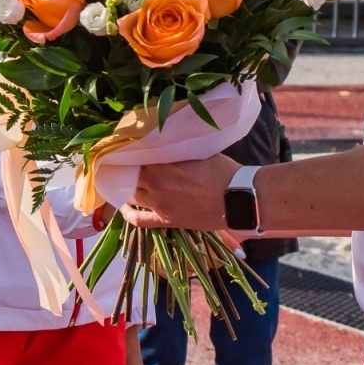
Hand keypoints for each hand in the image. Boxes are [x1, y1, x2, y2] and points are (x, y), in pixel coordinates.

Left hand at [123, 154, 238, 230]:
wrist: (238, 199)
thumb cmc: (222, 172)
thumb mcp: (198, 152)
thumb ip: (176, 151)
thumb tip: (163, 143)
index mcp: (162, 166)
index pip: (136, 157)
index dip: (133, 151)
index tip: (133, 147)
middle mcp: (155, 185)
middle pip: (130, 175)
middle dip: (129, 168)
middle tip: (131, 162)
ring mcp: (159, 205)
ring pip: (132, 194)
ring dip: (129, 186)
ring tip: (129, 180)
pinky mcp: (166, 220)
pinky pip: (139, 220)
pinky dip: (129, 214)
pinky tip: (125, 207)